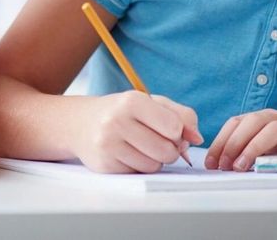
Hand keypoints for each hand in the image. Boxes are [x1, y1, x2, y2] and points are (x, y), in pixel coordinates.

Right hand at [72, 91, 201, 172]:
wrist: (79, 123)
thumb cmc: (123, 112)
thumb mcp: (151, 103)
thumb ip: (181, 115)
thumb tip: (197, 138)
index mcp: (132, 101)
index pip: (174, 127)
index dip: (177, 132)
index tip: (167, 128)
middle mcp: (117, 121)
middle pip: (167, 151)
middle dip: (168, 150)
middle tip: (155, 140)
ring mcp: (108, 144)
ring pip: (154, 167)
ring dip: (153, 160)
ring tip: (139, 147)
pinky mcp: (104, 164)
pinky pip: (138, 174)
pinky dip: (138, 167)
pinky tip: (126, 154)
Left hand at [205, 109, 276, 172]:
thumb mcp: (275, 140)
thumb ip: (254, 145)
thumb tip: (225, 160)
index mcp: (267, 117)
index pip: (238, 123)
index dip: (222, 140)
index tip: (212, 161)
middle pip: (253, 123)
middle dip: (234, 143)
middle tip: (224, 165)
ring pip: (275, 130)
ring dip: (255, 147)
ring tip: (243, 166)